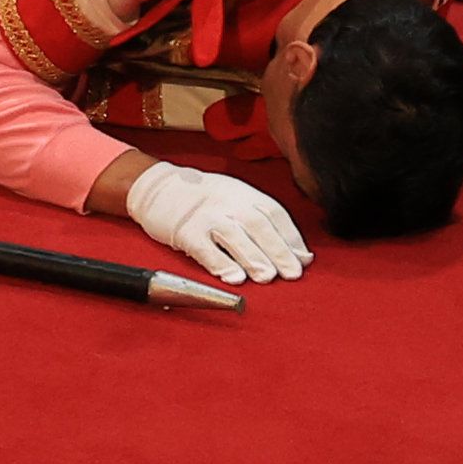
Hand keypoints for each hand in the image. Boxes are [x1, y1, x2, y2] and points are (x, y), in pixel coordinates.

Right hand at [121, 161, 307, 286]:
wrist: (158, 186)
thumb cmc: (204, 199)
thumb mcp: (236, 199)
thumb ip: (265, 223)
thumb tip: (300, 255)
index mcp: (244, 193)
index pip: (274, 213)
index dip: (291, 237)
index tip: (303, 259)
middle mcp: (228, 202)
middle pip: (258, 225)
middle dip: (278, 251)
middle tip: (293, 273)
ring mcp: (206, 216)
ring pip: (234, 236)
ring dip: (253, 257)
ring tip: (268, 277)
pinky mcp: (185, 231)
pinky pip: (204, 248)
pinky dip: (220, 263)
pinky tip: (233, 277)